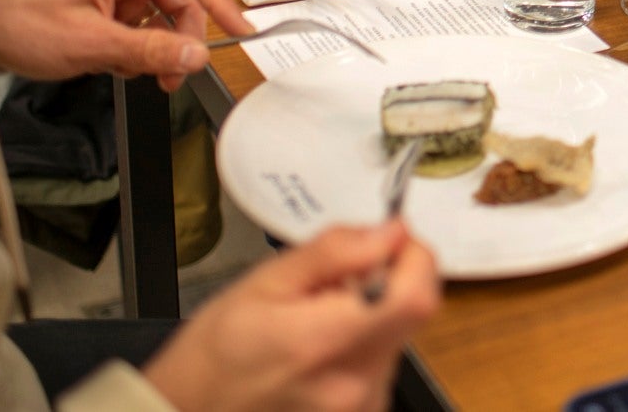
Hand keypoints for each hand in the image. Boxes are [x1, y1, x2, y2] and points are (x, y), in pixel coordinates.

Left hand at [0, 0, 251, 91]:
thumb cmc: (24, 21)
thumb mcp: (92, 43)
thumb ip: (150, 50)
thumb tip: (199, 55)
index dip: (222, 1)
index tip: (240, 30)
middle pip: (183, 1)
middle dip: (184, 39)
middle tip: (177, 72)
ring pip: (165, 19)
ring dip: (163, 50)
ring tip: (148, 76)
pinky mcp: (111, 7)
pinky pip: (145, 28)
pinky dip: (142, 50)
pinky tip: (124, 65)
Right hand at [143, 223, 440, 411]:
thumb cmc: (213, 356)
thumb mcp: (263, 283)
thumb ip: (334, 252)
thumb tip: (390, 233)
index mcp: (324, 343)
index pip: (414, 296)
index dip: (414, 258)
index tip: (393, 240)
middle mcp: (353, 383)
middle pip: (412, 312)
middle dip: (389, 279)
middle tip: (339, 278)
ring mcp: (361, 405)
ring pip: (400, 335)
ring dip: (375, 312)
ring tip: (320, 317)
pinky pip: (385, 361)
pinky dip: (365, 341)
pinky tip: (323, 345)